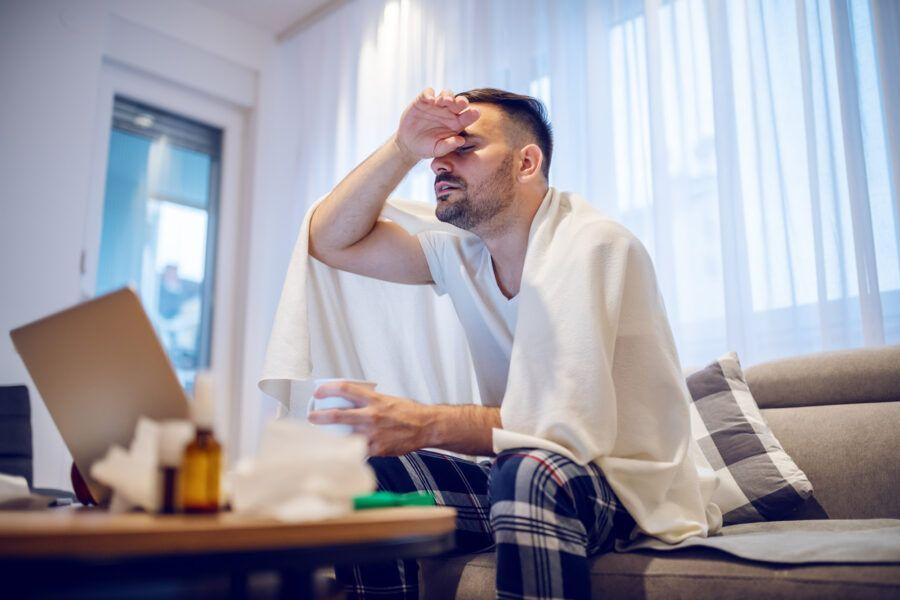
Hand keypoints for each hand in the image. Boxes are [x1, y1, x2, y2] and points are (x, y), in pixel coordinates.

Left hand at [308, 381, 431, 455]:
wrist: (425, 427)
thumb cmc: (407, 412)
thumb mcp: (386, 398)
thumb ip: (367, 401)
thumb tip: (348, 402)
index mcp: (374, 399)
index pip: (345, 389)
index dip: (328, 389)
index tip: (318, 393)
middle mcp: (372, 416)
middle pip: (337, 414)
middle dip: (319, 416)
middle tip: (312, 417)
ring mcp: (373, 434)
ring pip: (344, 435)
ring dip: (331, 436)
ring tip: (324, 436)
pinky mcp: (377, 449)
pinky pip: (358, 449)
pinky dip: (351, 448)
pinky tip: (345, 448)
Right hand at [395, 87, 480, 160]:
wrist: (409, 144)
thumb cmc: (427, 148)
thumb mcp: (437, 150)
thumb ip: (449, 145)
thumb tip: (461, 141)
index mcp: (457, 123)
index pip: (468, 116)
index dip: (473, 113)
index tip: (475, 112)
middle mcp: (449, 112)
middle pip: (459, 102)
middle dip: (461, 101)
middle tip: (460, 103)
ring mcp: (436, 105)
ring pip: (446, 94)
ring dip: (447, 95)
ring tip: (444, 102)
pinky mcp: (423, 101)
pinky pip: (428, 92)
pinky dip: (429, 94)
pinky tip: (430, 101)